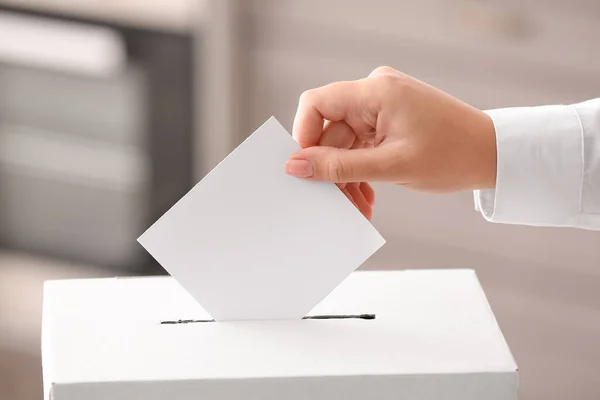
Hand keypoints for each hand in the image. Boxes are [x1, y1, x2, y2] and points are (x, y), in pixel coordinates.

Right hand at [285, 66, 496, 219]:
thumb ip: (339, 167)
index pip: (316, 102)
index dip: (304, 136)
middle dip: (332, 170)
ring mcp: (382, 106)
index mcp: (375, 91)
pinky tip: (367, 195)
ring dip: (347, 177)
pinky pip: (360, 145)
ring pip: (344, 143)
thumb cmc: (453, 155)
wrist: (492, 154)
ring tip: (359, 207)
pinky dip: (360, 171)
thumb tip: (296, 166)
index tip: (307, 169)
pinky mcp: (388, 121)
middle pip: (330, 131)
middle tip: (338, 204)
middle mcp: (375, 92)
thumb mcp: (390, 166)